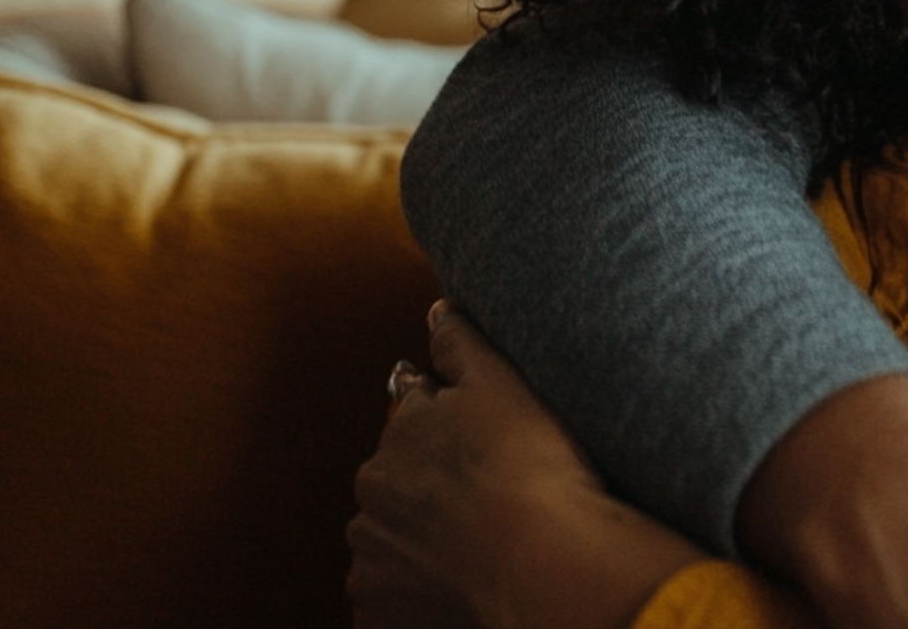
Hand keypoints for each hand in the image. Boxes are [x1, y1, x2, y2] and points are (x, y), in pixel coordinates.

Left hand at [348, 302, 703, 628]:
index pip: (413, 423)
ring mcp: (372, 563)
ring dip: (422, 547)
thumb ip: (460, 343)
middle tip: (490, 499)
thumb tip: (436, 309)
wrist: (537, 560)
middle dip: (430, 492)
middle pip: (398, 489)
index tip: (480, 447)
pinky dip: (420, 596)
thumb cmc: (527, 463)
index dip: (448, 432)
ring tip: (481, 550)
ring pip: (393, 547)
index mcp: (395, 439)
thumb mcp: (500, 381)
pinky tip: (463, 588)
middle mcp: (370, 500)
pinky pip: (395, 603)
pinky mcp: (381, 616)